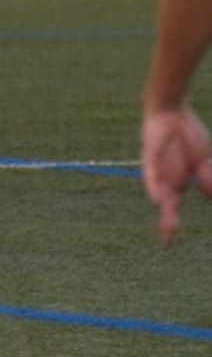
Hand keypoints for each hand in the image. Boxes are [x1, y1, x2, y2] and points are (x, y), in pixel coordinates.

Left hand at [141, 103, 211, 245]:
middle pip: (166, 205)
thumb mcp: (204, 160)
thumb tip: (211, 197)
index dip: (170, 224)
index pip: (171, 207)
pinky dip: (154, 185)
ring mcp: (158, 168)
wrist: (173, 112)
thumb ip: (208, 178)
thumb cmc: (187, 135)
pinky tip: (156, 198)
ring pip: (159, 191)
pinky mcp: (150, 156)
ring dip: (164, 207)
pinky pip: (151, 173)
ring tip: (168, 226)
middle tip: (168, 242)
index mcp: (176, 181)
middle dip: (168, 223)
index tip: (168, 243)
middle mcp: (165, 178)